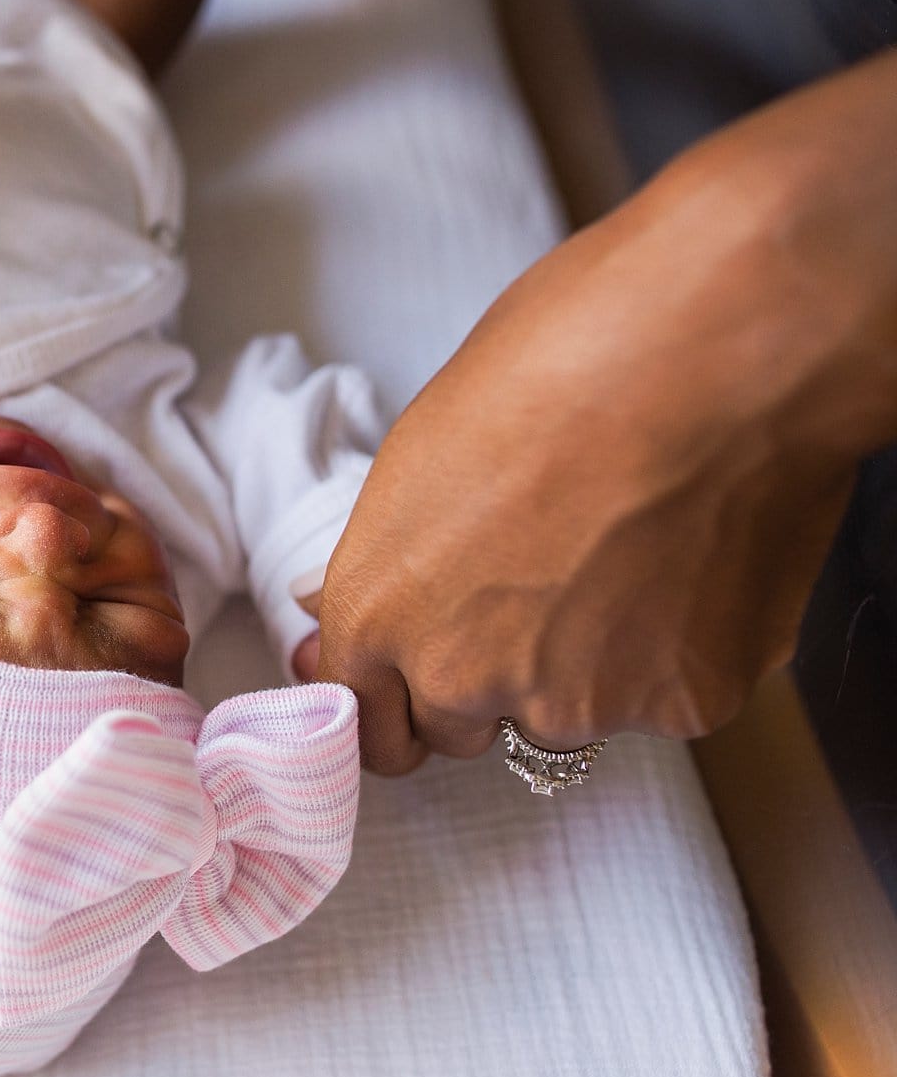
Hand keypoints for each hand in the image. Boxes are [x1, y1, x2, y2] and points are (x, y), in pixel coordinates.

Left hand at [317, 52, 896, 773]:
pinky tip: (697, 563)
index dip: (395, 701)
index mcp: (380, 610)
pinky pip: (666, 698)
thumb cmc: (568, 355)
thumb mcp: (426, 448)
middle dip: (485, 682)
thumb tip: (357, 601)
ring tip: (633, 556)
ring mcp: (573, 702)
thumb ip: (392, 554)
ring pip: (565, 717)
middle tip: (542, 591)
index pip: (366, 719)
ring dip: (586, 668)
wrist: (720, 347)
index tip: (414, 688)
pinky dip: (680, 652)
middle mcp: (461, 677)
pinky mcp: (678, 705)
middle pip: (457, 729)